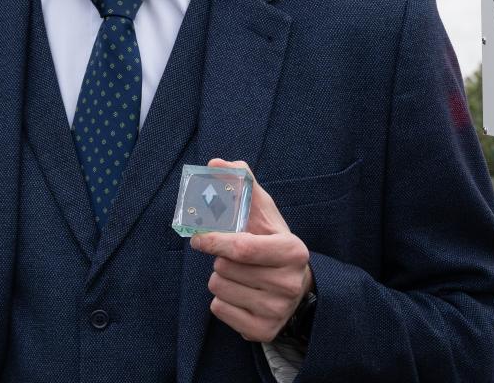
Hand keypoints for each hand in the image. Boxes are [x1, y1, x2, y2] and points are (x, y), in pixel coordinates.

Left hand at [190, 158, 314, 342]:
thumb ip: (241, 184)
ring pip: (220, 290)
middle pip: (226, 269)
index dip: (215, 240)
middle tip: (235, 257)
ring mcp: (277, 311)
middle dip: (221, 259)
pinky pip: (219, 311)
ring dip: (220, 279)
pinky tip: (240, 293)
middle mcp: (289, 283)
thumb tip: (214, 163)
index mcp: (292, 251)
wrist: (296, 288)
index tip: (197, 237)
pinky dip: (222, 300)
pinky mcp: (262, 331)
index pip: (243, 248)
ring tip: (240, 274)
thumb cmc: (272, 242)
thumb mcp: (263, 212)